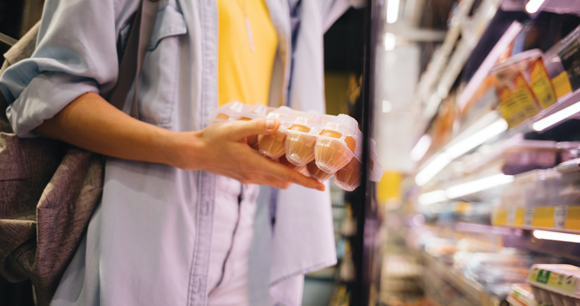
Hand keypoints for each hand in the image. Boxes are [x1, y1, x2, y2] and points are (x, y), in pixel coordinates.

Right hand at [170, 118, 324, 190]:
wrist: (193, 153)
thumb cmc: (213, 140)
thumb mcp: (235, 129)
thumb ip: (258, 127)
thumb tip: (278, 123)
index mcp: (255, 165)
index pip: (287, 177)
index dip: (306, 182)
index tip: (321, 187)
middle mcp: (254, 176)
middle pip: (284, 181)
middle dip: (299, 176)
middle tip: (310, 163)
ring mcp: (248, 178)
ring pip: (275, 180)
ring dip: (286, 173)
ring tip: (292, 156)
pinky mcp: (243, 176)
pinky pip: (265, 176)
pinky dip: (274, 170)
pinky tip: (271, 154)